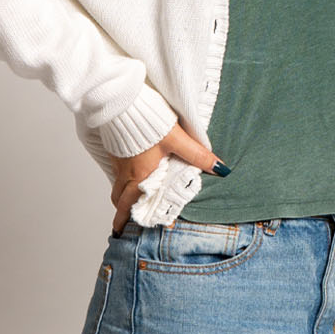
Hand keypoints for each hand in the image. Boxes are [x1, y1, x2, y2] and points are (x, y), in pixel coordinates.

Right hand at [108, 124, 223, 233]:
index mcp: (139, 175)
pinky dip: (121, 176)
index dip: (124, 220)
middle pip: (118, 198)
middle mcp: (125, 171)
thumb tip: (219, 168)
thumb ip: (198, 155)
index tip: (121, 231)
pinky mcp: (114, 147)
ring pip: (116, 183)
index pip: (129, 204)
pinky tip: (131, 170)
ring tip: (127, 198)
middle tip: (122, 221)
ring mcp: (117, 159)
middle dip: (120, 211)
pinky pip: (115, 168)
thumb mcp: (178, 140)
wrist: (122, 102)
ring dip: (120, 193)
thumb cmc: (147, 121)